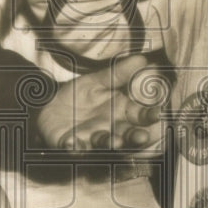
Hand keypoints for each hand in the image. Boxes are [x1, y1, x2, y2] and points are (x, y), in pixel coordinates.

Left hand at [37, 55, 165, 150]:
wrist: (50, 105)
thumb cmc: (81, 95)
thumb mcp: (99, 80)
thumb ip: (119, 74)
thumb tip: (142, 59)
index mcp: (122, 112)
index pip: (141, 116)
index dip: (150, 116)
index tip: (158, 113)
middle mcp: (111, 129)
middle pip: (128, 136)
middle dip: (135, 138)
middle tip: (142, 136)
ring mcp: (92, 139)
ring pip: (104, 144)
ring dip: (109, 143)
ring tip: (114, 141)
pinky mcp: (70, 145)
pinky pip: (74, 148)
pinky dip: (75, 147)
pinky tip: (74, 142)